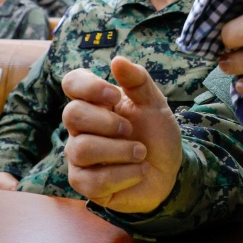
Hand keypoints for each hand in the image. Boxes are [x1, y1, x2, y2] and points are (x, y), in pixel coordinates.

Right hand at [62, 57, 182, 212]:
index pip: (72, 83)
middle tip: (131, 129)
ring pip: (81, 149)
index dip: (89, 87)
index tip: (114, 96)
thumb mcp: (155, 104)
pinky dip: (123, 175)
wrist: (170, 172)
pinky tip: (139, 172)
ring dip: (120, 151)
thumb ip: (138, 81)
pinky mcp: (84, 182)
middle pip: (71, 114)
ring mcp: (79, 155)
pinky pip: (92, 180)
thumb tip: (117, 60)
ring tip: (141, 153)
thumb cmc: (157, 135)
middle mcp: (81, 127)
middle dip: (107, 122)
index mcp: (96, 102)